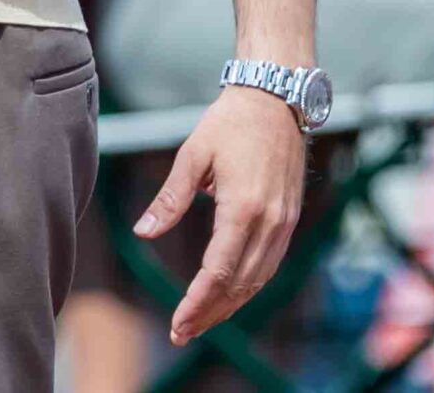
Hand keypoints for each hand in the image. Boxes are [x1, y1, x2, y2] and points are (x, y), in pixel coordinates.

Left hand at [138, 86, 305, 345]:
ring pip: (259, 280)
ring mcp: (285, 223)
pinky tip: (230, 295)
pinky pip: (270, 264)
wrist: (276, 99)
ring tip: (201, 322)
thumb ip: (169, 199)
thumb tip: (143, 232)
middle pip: (241, 285)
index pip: (220, 271)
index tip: (177, 323)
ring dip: (231, 305)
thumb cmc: (229, 123)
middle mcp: (270, 222)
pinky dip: (249, 286)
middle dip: (211, 313)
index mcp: (244, 208)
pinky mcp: (290, 219)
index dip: (198, 302)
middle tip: (182, 333)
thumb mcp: (191, 156)